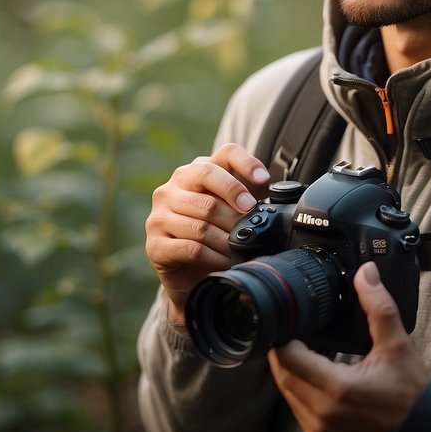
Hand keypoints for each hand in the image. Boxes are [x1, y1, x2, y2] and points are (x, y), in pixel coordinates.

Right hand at [144, 142, 271, 317]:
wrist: (190, 278)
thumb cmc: (215, 238)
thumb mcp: (233, 212)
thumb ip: (249, 196)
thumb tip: (275, 189)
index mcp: (194, 172)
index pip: (224, 153)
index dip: (246, 163)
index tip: (263, 181)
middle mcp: (171, 188)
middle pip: (208, 181)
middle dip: (235, 206)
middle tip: (251, 223)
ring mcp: (159, 215)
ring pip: (201, 220)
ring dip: (227, 239)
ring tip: (241, 249)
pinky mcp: (155, 244)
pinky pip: (191, 247)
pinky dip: (214, 257)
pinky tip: (225, 262)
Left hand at [268, 262, 429, 431]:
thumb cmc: (412, 398)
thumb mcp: (398, 346)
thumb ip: (378, 307)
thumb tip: (365, 274)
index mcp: (338, 388)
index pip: (287, 357)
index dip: (285, 336)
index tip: (294, 324)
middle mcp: (323, 414)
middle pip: (282, 375)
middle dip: (286, 352)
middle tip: (298, 335)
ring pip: (288, 394)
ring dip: (293, 373)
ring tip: (311, 355)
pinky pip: (299, 412)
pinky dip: (303, 393)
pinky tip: (319, 380)